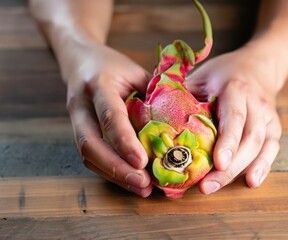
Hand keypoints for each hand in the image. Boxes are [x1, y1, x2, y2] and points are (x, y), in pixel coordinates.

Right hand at [65, 41, 152, 196]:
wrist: (80, 60)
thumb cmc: (112, 65)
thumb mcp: (135, 72)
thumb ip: (153, 94)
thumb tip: (179, 124)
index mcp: (99, 85)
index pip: (110, 115)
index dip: (124, 141)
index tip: (142, 163)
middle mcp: (81, 105)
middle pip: (90, 143)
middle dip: (117, 168)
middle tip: (144, 184)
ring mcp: (75, 119)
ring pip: (87, 155)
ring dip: (114, 175)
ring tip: (141, 188)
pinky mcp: (77, 131)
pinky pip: (90, 157)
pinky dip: (110, 171)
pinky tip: (129, 180)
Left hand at [187, 45, 281, 193]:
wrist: (257, 66)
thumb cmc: (223, 73)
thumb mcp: (201, 76)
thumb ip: (184, 95)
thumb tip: (157, 119)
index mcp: (236, 88)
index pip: (235, 116)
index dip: (228, 140)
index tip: (218, 163)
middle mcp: (256, 103)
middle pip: (249, 138)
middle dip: (230, 166)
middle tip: (207, 186)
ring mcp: (268, 116)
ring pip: (261, 147)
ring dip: (242, 170)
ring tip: (218, 187)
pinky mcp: (274, 128)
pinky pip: (271, 150)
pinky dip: (263, 167)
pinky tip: (251, 182)